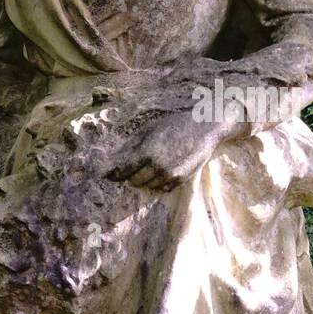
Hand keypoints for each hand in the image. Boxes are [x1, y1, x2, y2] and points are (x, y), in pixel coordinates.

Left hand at [104, 113, 236, 190]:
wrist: (204, 128)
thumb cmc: (174, 125)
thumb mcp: (149, 129)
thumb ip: (131, 144)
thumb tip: (114, 159)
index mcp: (146, 150)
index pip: (122, 170)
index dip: (114, 174)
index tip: (109, 175)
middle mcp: (156, 165)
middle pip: (133, 181)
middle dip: (130, 176)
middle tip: (133, 168)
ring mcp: (169, 174)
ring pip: (147, 186)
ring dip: (145, 179)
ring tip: (151, 167)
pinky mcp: (179, 180)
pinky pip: (161, 189)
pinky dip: (158, 183)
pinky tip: (163, 170)